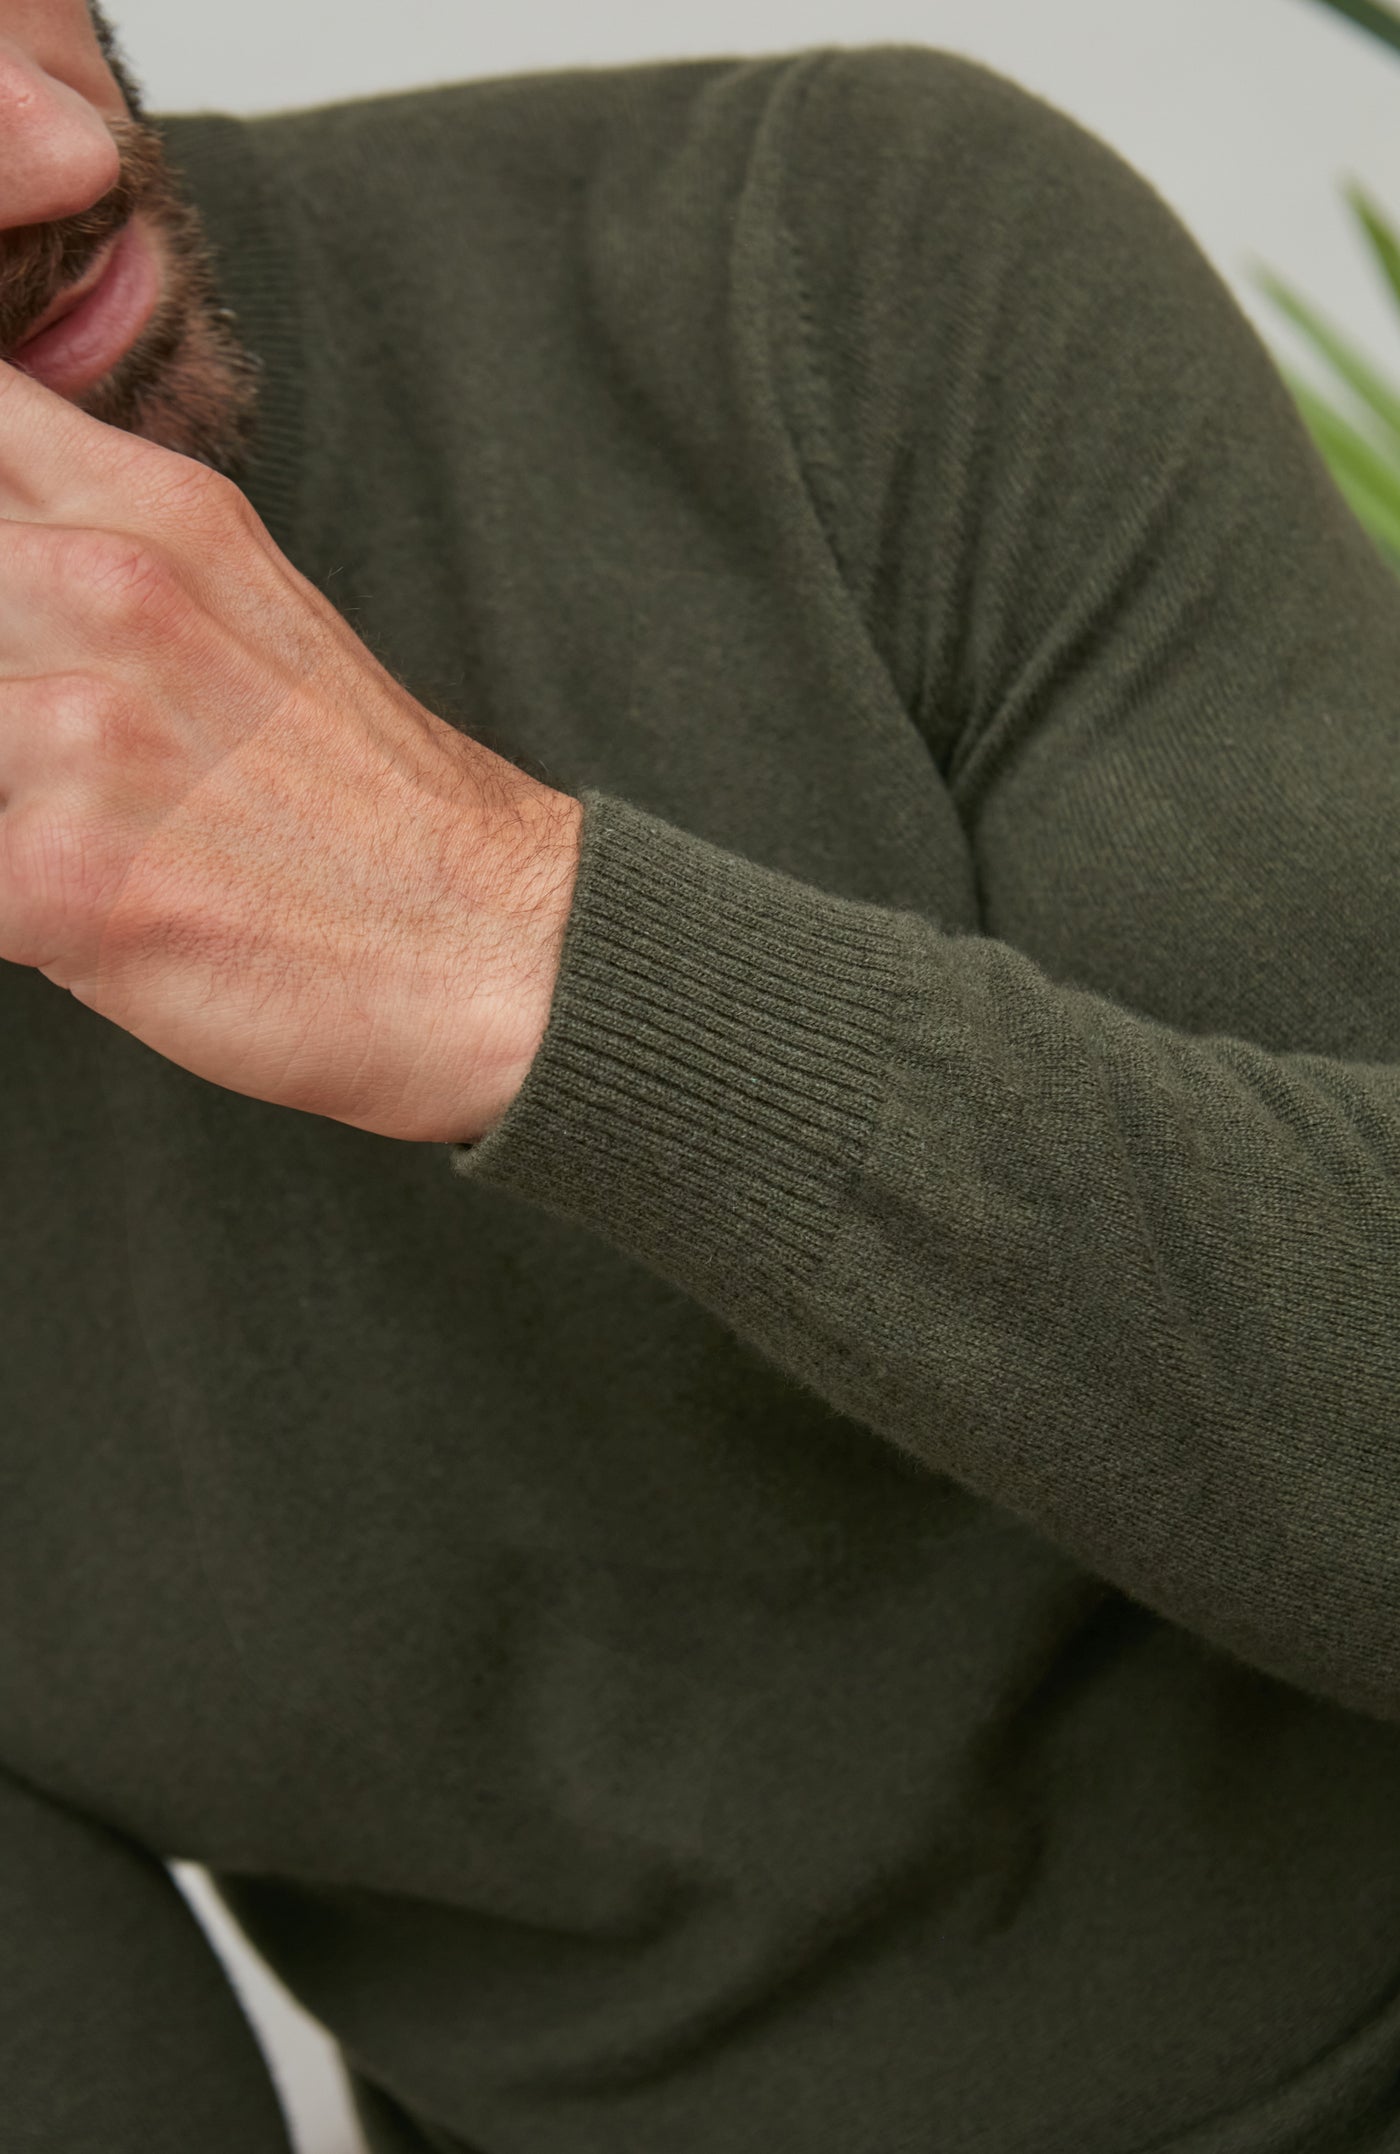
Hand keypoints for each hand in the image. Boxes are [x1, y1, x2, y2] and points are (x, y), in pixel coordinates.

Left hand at [0, 358, 582, 1145]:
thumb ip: (94, 543)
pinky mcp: (61, 876)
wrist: (494, 951)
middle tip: (52, 750)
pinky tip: (70, 912)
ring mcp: (86, 733)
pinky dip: (1, 898)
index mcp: (156, 514)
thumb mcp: (246, 604)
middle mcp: (115, 593)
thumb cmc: (367, 806)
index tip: (16, 617)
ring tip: (78, 833)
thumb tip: (0, 557)